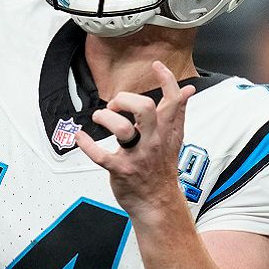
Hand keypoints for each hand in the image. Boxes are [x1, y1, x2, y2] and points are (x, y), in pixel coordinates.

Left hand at [75, 61, 196, 220]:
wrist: (157, 202)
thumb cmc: (161, 167)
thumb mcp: (175, 138)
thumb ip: (178, 112)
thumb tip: (188, 90)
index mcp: (166, 131)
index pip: (172, 101)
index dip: (166, 80)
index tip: (156, 66)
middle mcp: (153, 141)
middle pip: (145, 109)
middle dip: (126, 99)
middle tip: (116, 103)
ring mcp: (137, 156)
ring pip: (122, 129)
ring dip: (105, 118)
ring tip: (99, 117)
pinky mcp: (121, 170)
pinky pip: (101, 156)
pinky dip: (87, 144)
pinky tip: (80, 137)